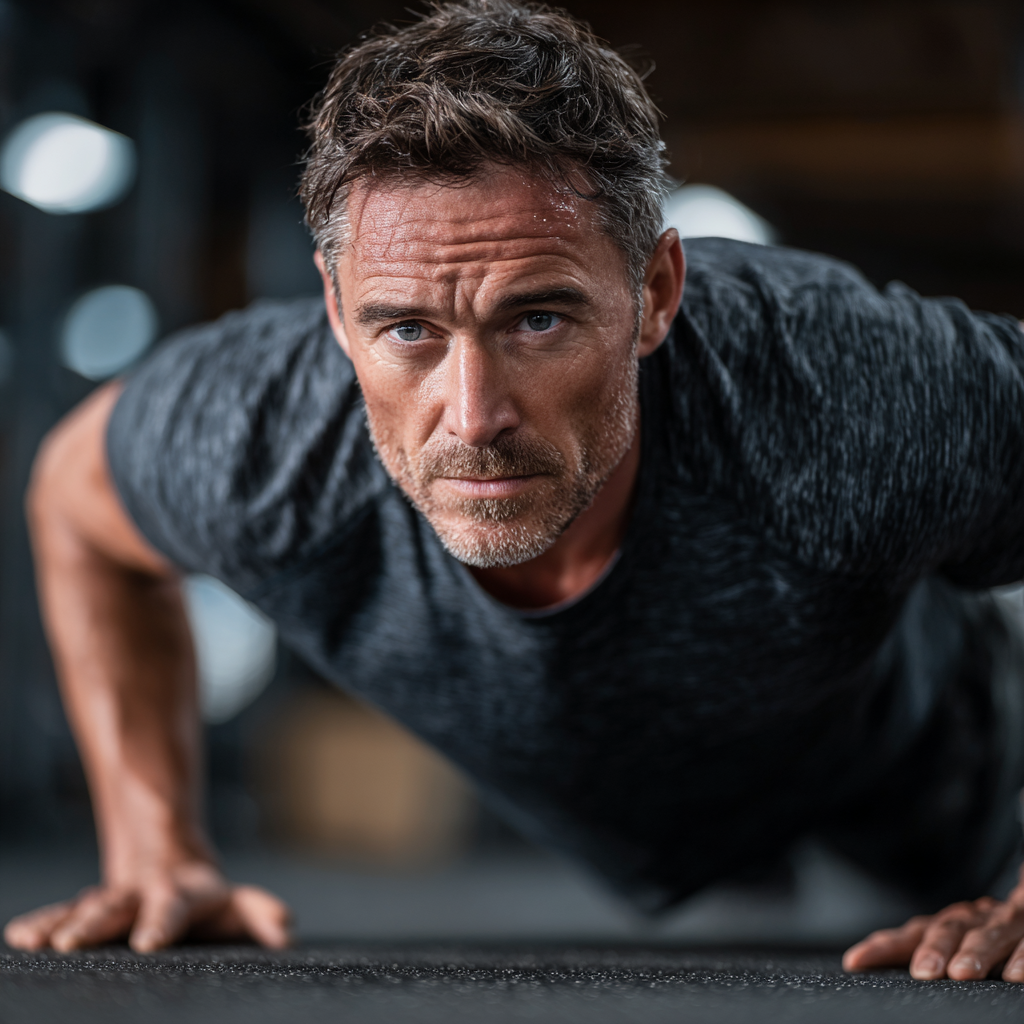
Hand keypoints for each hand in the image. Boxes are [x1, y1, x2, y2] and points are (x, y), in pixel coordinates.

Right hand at [3, 859, 290, 952]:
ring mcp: (113, 899)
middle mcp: (143, 894)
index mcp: (182, 894)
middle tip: (74, 941)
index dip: (162, 923)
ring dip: (63, 923)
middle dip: (97, 922)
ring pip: (85, 907)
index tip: (148, 942)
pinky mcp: (88, 907)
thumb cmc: (207, 898)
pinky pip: (62, 912)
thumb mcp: (236, 903)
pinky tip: (22, 937)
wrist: (168, 861)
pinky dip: (43, 923)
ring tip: (42, 942)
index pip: (174, 908)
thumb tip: (285, 932)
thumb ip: (260, 914)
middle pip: (120, 904)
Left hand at [843, 887, 1023, 981]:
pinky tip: (1014, 976)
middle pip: (948, 929)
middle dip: (935, 949)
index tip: (854, 963)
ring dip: (975, 952)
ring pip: (989, 932)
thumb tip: (860, 966)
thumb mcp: (950, 942)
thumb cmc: (984, 935)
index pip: (908, 935)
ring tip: (962, 973)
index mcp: (946, 925)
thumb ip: (914, 952)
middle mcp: (971, 918)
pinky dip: (1023, 957)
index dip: (881, 948)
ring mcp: (1003, 921)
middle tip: (924, 972)